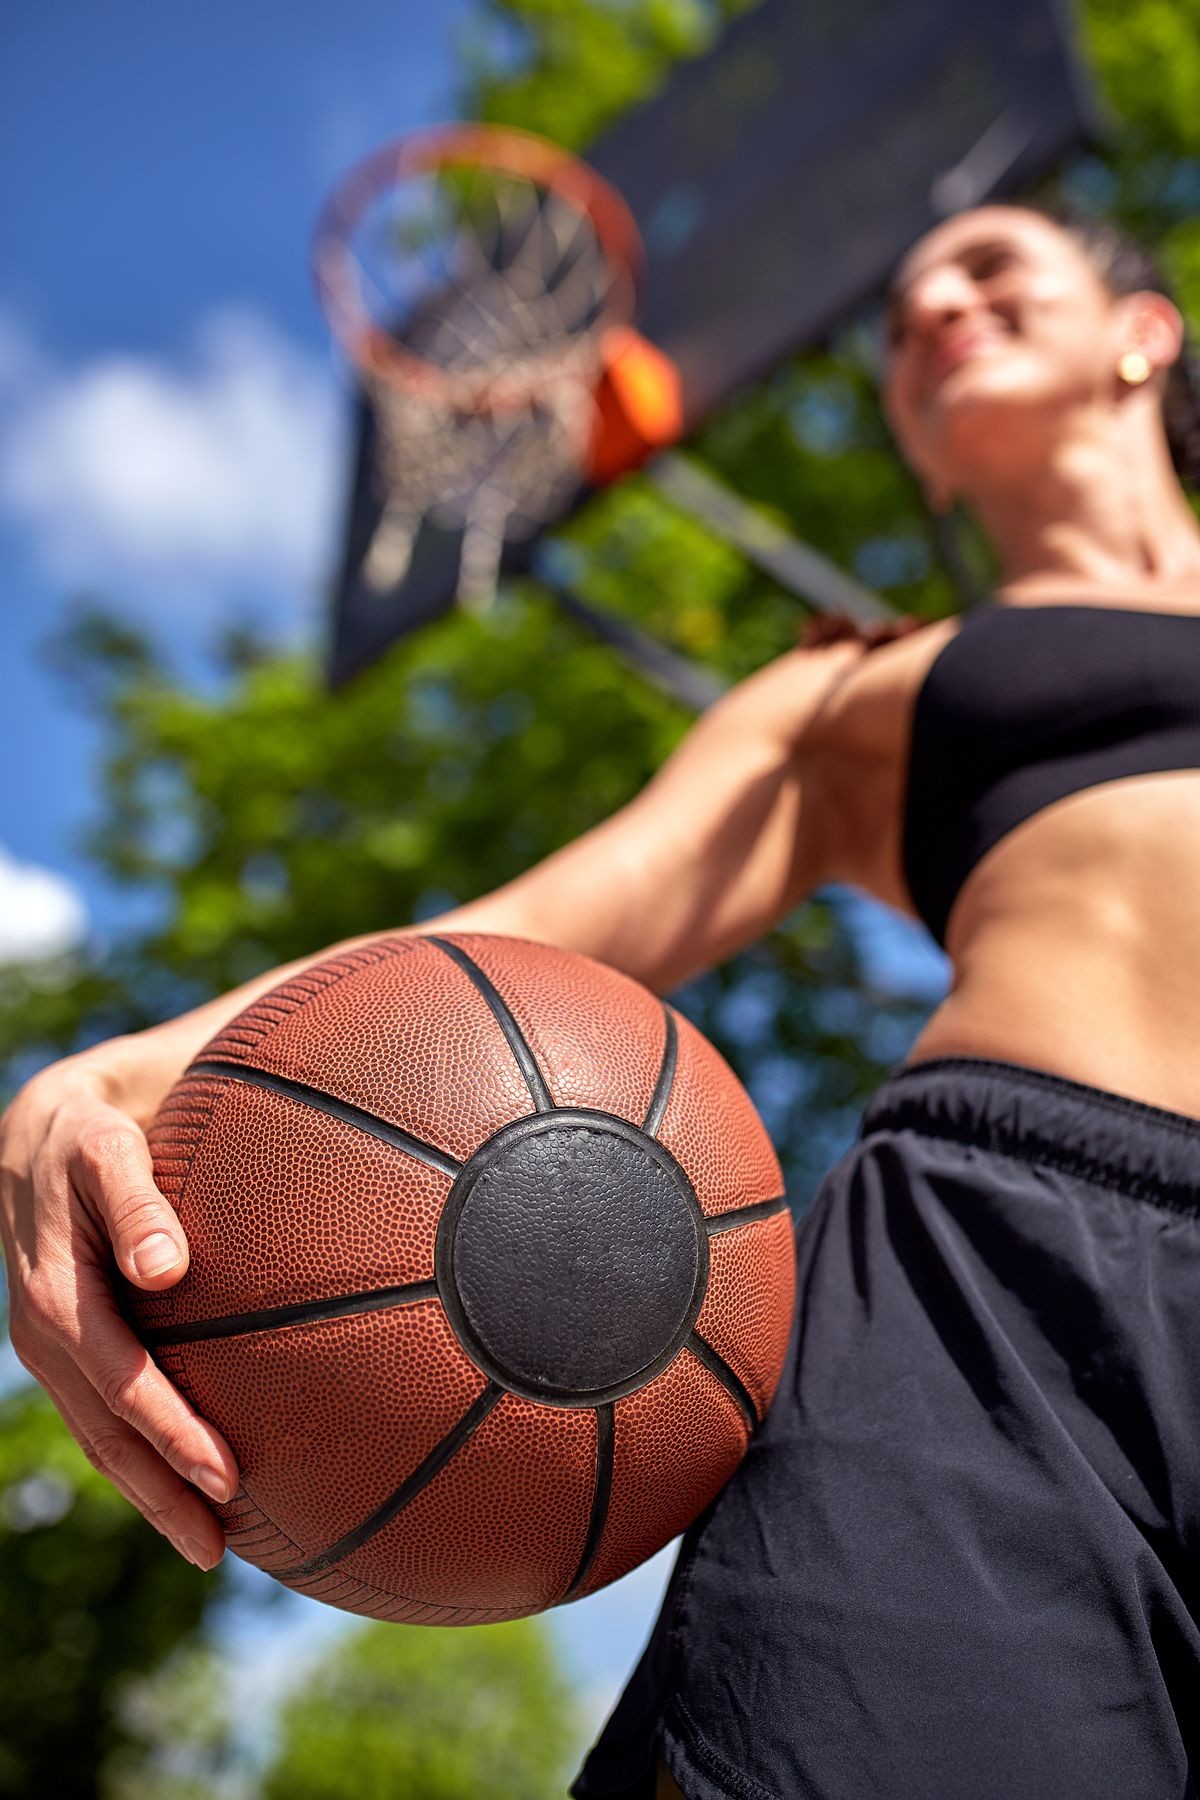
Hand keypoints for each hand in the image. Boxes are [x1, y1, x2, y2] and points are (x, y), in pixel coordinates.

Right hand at [0, 1043, 239, 1568]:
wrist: (41, 1132)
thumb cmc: (91, 1134)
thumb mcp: (109, 1148)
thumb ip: (136, 1202)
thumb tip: (164, 1269)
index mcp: (56, 1299)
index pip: (122, 1384)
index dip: (171, 1436)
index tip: (225, 1478)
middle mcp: (45, 1337)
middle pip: (107, 1435)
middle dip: (162, 1495)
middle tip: (220, 1548)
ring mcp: (51, 1351)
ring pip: (100, 1439)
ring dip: (150, 1494)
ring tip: (209, 1542)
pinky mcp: (66, 1350)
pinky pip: (101, 1417)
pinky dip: (140, 1459)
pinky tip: (186, 1484)